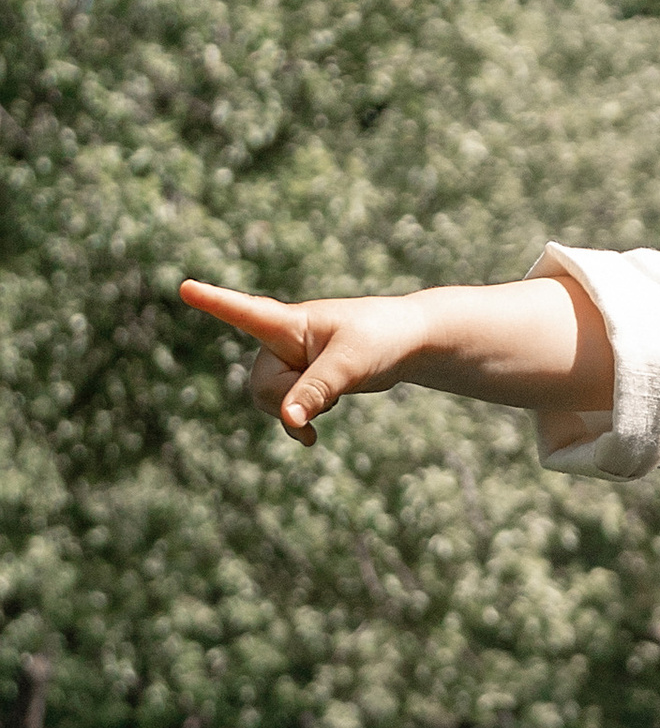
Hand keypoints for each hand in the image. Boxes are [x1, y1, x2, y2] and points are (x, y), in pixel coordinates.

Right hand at [180, 282, 427, 439]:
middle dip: (289, 398)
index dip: (214, 302)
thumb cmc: (381, 339)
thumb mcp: (351, 364)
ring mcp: (289, 361)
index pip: (246, 311)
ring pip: (271, 401)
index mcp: (290, 322)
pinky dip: (296, 423)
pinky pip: (283, 409)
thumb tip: (288, 420)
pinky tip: (309, 439)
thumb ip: (317, 390)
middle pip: (261, 385)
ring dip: (299, 410)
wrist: (406, 343)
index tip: (185, 287)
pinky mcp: (301, 380)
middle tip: (331, 386)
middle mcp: (281, 340)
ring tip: (335, 392)